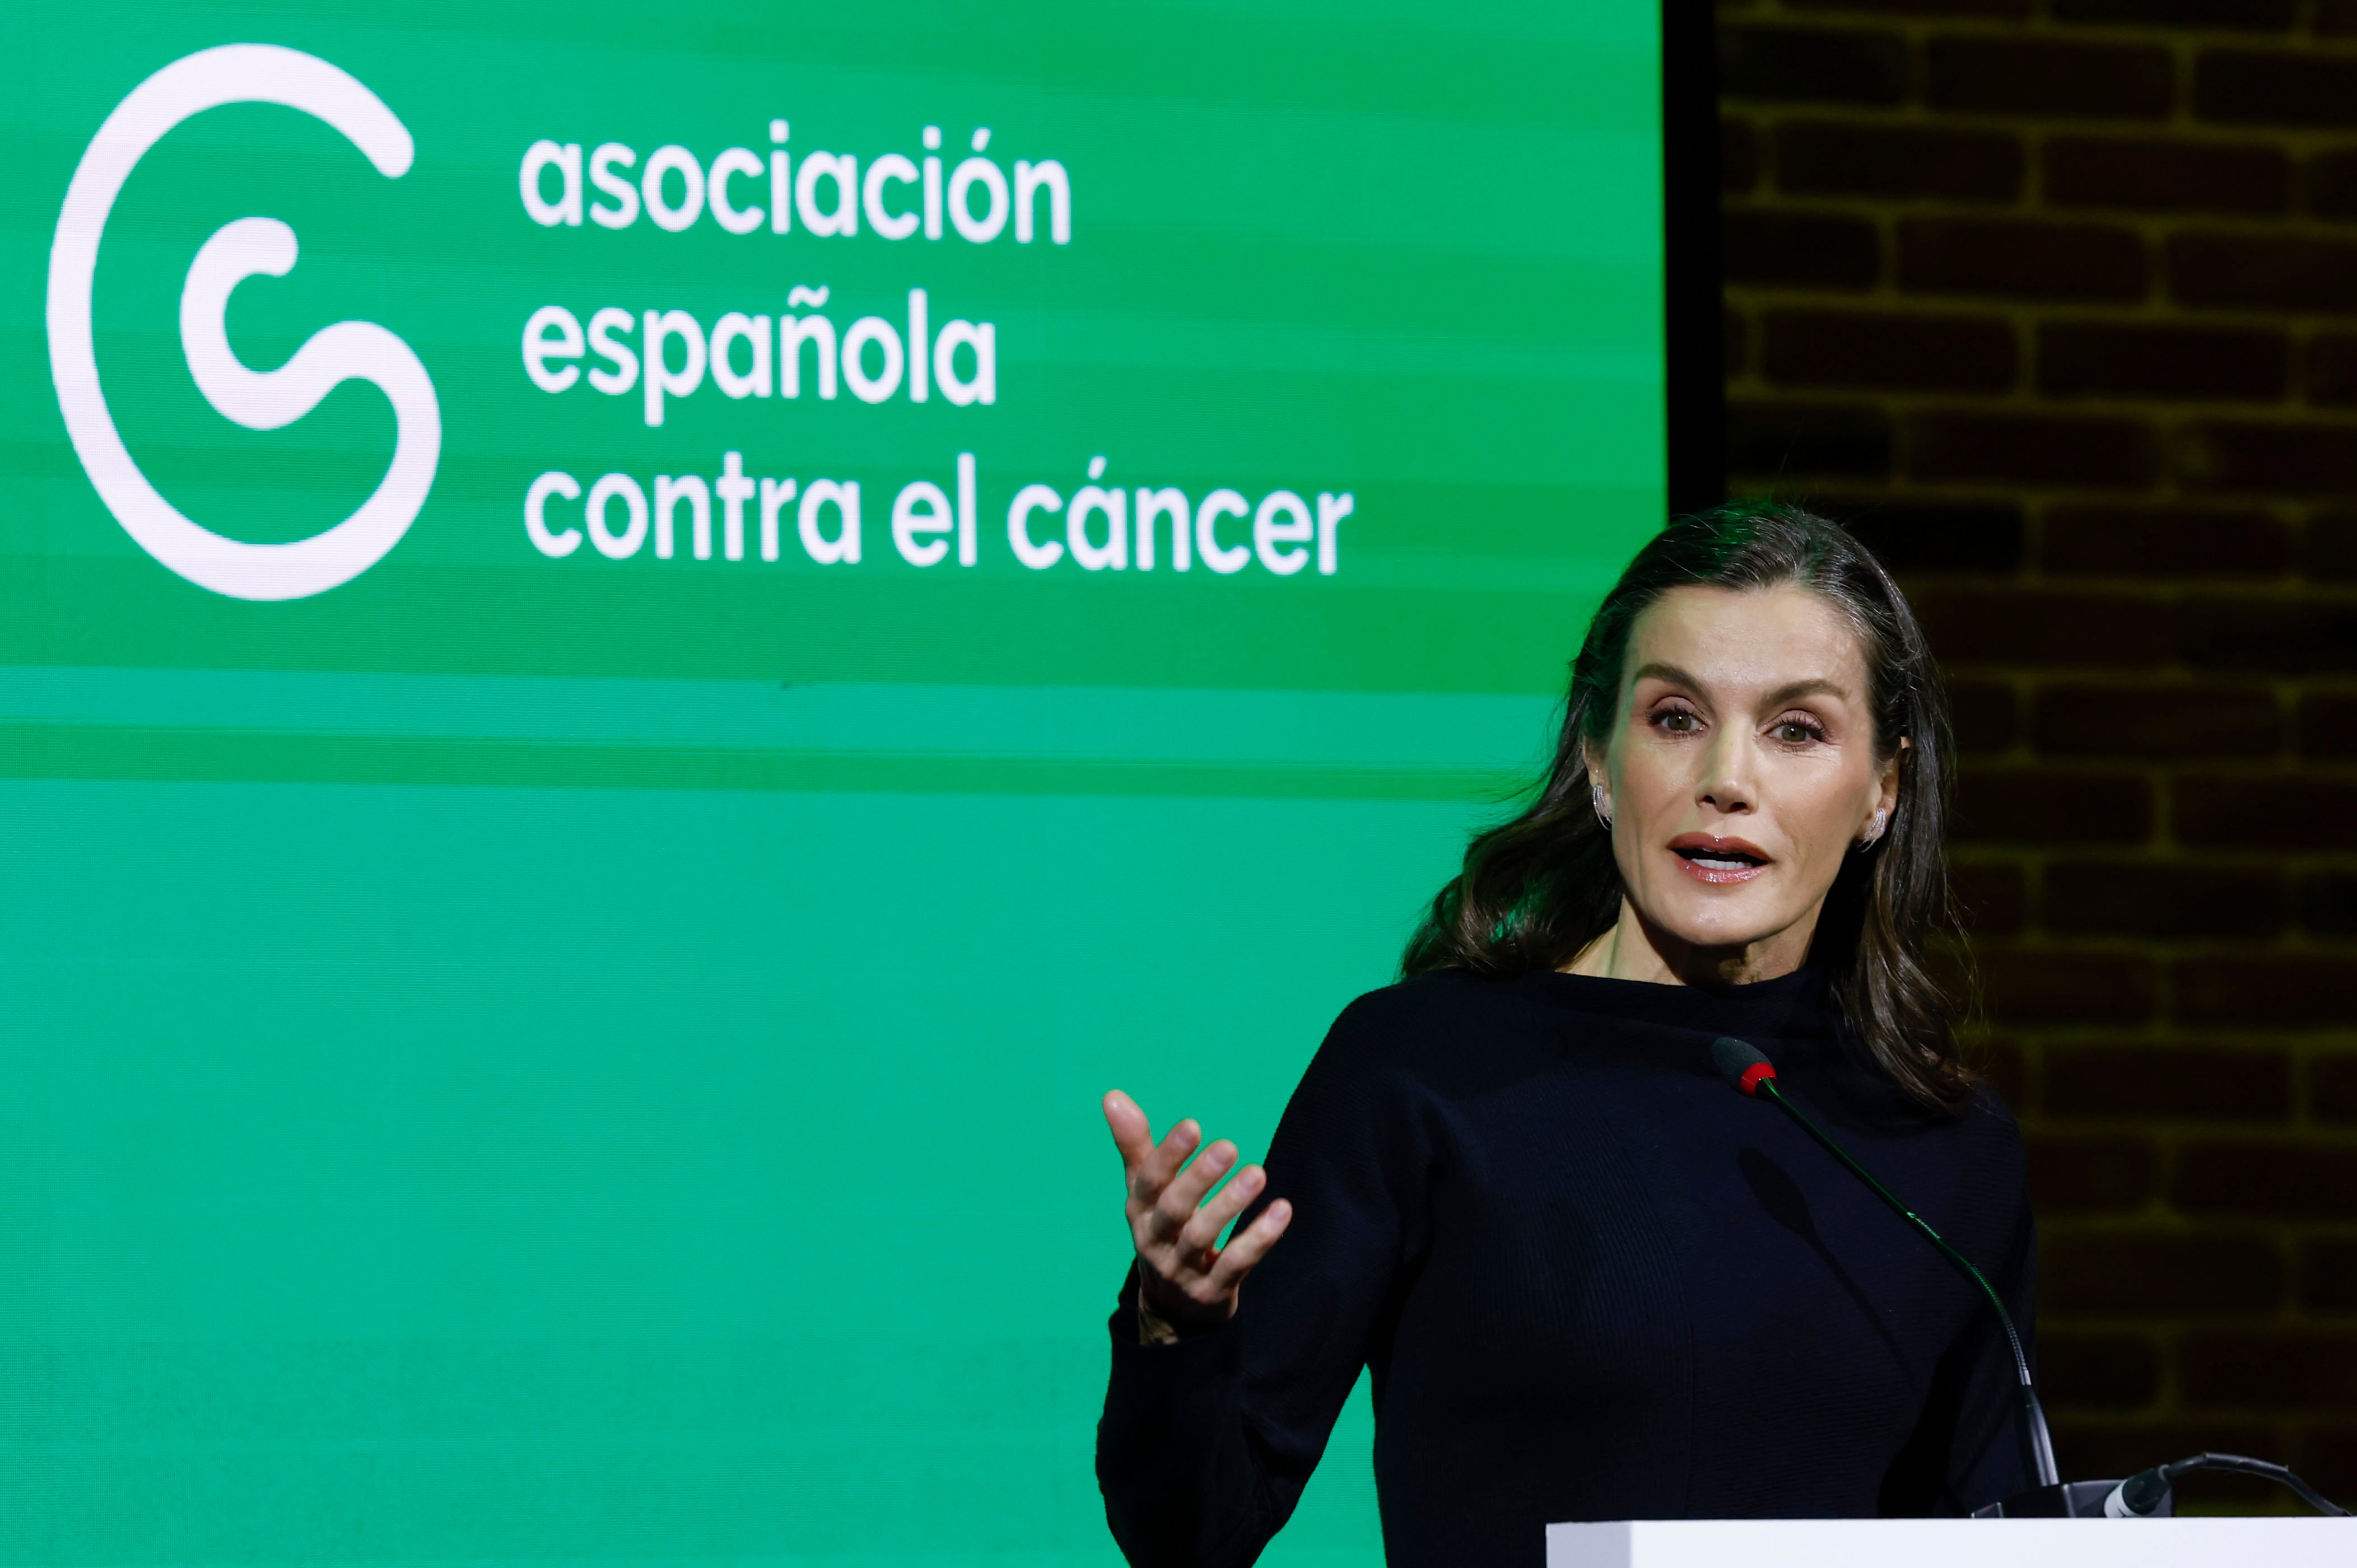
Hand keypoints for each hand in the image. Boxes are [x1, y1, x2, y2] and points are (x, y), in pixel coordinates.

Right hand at [1103, 1089, 1293, 1337]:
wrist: (1170, 1307)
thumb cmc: (1161, 1228)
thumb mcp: (1145, 1191)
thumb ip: (1134, 1144)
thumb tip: (1112, 1095)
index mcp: (1139, 1211)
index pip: (1148, 1181)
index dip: (1168, 1154)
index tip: (1193, 1125)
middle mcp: (1154, 1241)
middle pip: (1173, 1210)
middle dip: (1199, 1178)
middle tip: (1229, 1147)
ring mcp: (1181, 1270)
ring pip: (1202, 1238)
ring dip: (1230, 1205)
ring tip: (1258, 1173)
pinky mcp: (1211, 1292)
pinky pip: (1234, 1265)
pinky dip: (1258, 1239)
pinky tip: (1282, 1211)